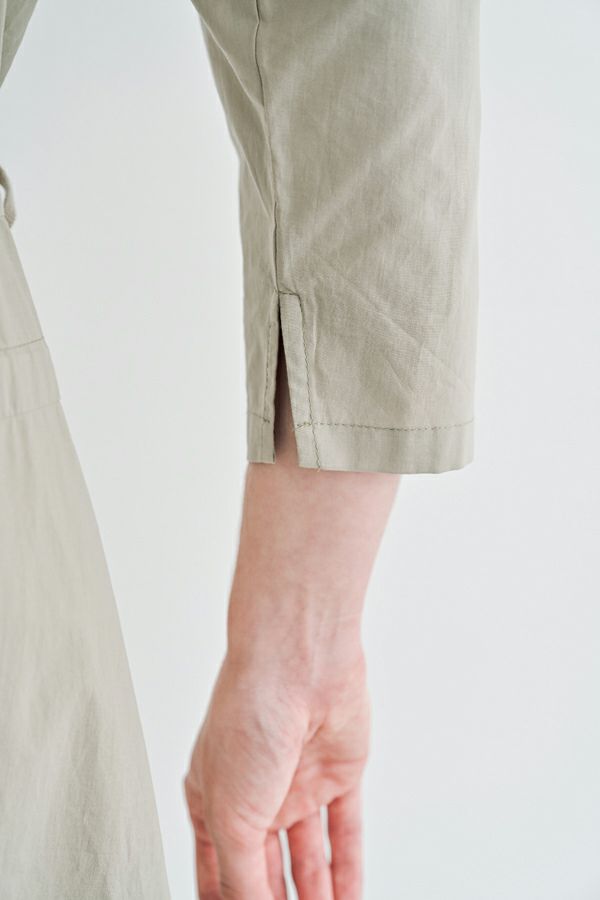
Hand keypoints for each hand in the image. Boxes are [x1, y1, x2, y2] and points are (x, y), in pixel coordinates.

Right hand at [184, 644, 369, 898]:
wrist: (299, 662)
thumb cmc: (248, 715)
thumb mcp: (230, 815)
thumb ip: (242, 877)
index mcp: (213, 800)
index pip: (218, 872)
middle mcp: (255, 794)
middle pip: (266, 870)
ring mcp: (297, 785)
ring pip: (308, 860)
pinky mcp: (337, 776)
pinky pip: (345, 834)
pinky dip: (348, 873)